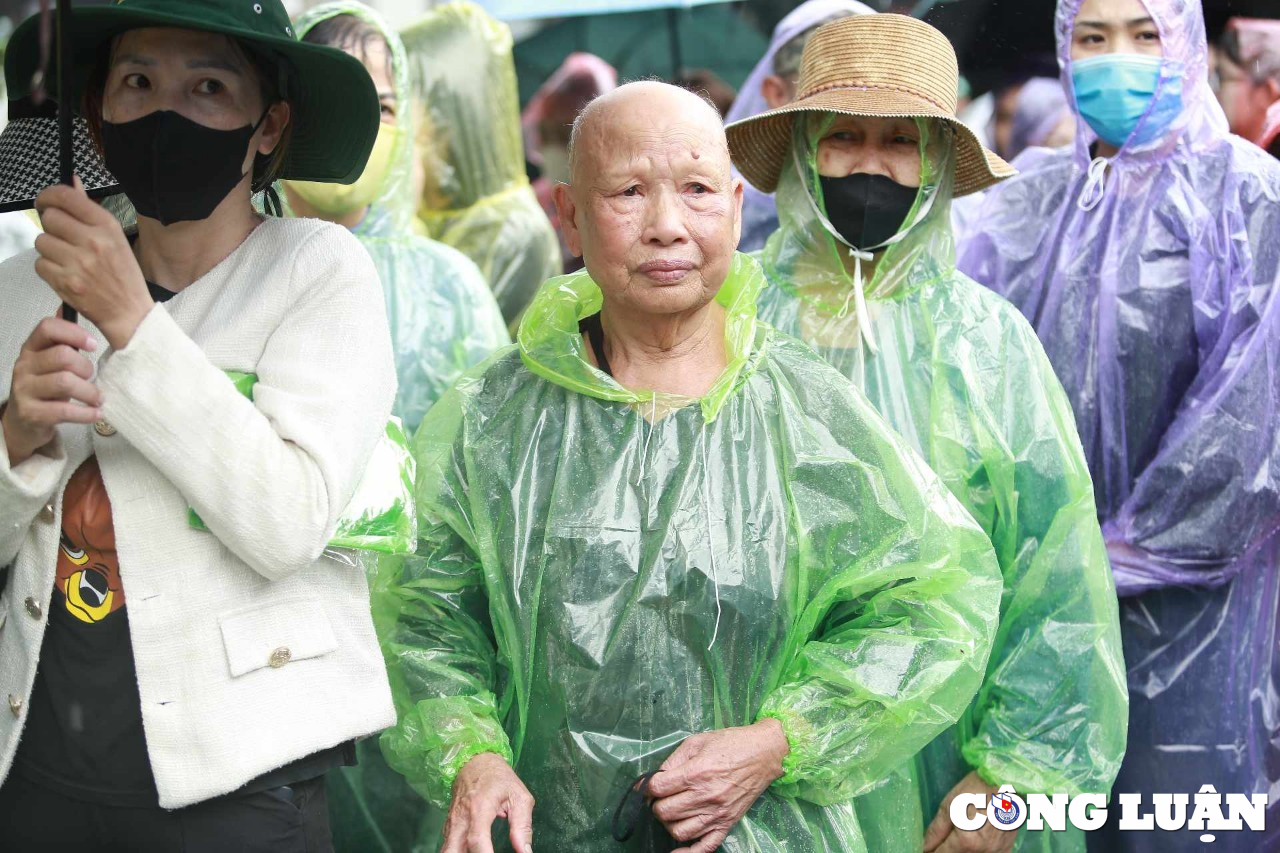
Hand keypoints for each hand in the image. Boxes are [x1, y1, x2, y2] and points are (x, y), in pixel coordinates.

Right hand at [3, 315, 100, 465]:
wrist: (25, 422)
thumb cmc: (46, 387)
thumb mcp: (51, 360)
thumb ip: (62, 338)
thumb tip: (70, 306)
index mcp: (31, 348)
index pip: (48, 327)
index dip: (74, 332)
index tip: (93, 344)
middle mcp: (24, 366)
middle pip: (63, 356)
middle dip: (86, 367)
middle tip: (92, 378)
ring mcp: (25, 390)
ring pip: (65, 382)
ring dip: (89, 392)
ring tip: (97, 398)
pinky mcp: (31, 413)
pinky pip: (64, 411)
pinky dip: (86, 413)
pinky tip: (96, 413)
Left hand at [34, 176, 151, 349]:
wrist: (129, 312)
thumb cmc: (123, 276)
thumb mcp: (114, 238)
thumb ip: (89, 210)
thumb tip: (72, 182)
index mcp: (107, 226)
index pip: (66, 197)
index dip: (48, 195)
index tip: (45, 201)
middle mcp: (93, 241)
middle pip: (49, 218)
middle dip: (52, 227)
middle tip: (63, 238)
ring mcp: (78, 263)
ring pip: (41, 241)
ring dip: (50, 249)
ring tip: (68, 259)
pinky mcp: (65, 282)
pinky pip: (40, 264)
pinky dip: (48, 269)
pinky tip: (65, 273)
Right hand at [442, 753, 534, 852]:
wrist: (475, 762)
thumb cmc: (499, 778)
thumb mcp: (519, 797)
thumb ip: (522, 826)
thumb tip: (525, 852)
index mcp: (480, 807)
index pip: (477, 840)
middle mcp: (461, 817)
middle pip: (453, 850)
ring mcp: (451, 823)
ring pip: (447, 850)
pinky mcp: (448, 827)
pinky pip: (448, 846)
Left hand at [648, 719, 788, 851]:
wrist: (764, 754)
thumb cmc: (730, 743)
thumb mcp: (697, 742)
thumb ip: (672, 761)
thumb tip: (650, 779)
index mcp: (696, 773)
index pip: (658, 788)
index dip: (647, 787)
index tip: (650, 785)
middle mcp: (705, 796)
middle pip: (664, 811)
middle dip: (657, 804)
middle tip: (662, 797)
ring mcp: (717, 814)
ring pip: (679, 831)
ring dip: (669, 823)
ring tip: (673, 812)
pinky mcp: (727, 824)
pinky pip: (705, 847)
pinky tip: (677, 850)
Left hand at [923, 771, 1018, 852]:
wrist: (1006, 782)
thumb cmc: (975, 790)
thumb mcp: (949, 806)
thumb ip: (936, 830)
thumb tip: (926, 846)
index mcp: (966, 842)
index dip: (931, 851)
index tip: (928, 847)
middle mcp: (983, 851)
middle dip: (947, 850)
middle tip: (942, 841)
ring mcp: (997, 851)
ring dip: (963, 850)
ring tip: (963, 833)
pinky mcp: (1007, 848)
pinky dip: (980, 851)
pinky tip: (977, 841)